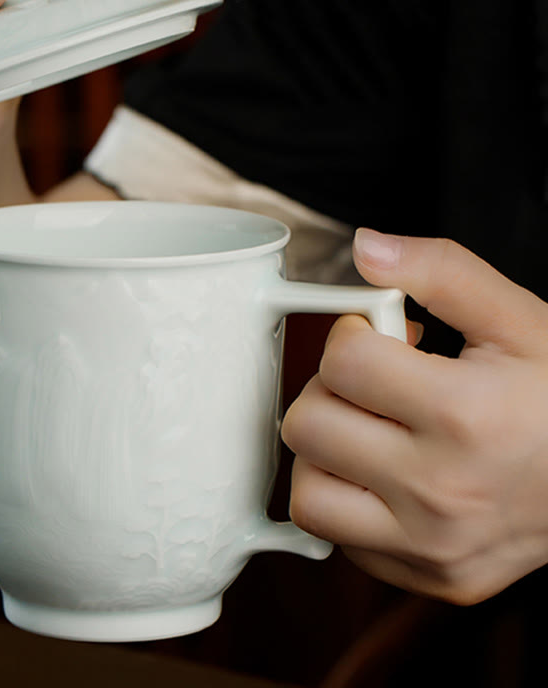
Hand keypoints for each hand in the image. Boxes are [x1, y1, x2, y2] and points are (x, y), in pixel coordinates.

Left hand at [281, 229, 547, 603]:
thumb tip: (367, 247)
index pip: (342, 362)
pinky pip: (338, 538)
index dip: (351, 337)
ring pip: (307, 493)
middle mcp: (443, 492)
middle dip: (329, 391)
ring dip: (325, 453)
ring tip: (369, 431)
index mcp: (466, 416)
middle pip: (308, 425)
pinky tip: (385, 477)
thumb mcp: (518, 320)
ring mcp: (434, 547)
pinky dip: (348, 502)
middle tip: (369, 385)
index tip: (375, 340)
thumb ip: (441, 271)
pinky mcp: (430, 578)